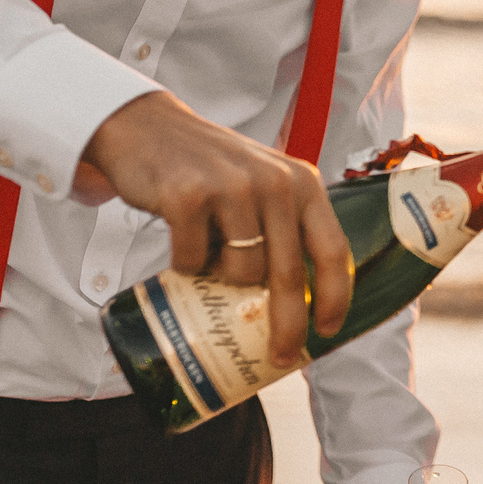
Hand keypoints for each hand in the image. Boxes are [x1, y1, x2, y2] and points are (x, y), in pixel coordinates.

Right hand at [81, 90, 351, 360]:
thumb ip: (284, 225)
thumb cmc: (210, 170)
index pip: (333, 249)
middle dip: (286, 327)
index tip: (327, 332)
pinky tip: (181, 247)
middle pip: (289, 275)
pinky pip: (192, 262)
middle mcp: (274, 183)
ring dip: (223, 284)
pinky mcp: (187, 197)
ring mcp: (231, 188)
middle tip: (276, 357)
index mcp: (301, 184)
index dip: (336, 297)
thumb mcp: (262, 184)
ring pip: (241, 273)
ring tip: (209, 261)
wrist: (146, 127)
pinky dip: (184, 268)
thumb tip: (297, 306)